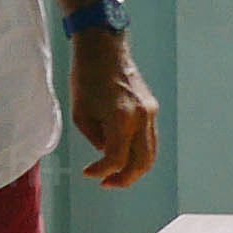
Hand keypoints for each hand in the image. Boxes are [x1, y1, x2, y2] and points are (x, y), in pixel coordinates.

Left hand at [69, 32, 158, 188]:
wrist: (104, 49)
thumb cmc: (86, 77)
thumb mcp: (80, 113)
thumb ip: (95, 138)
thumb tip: (106, 152)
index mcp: (121, 117)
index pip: (116, 158)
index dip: (101, 171)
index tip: (87, 173)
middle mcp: (141, 117)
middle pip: (141, 162)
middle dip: (124, 179)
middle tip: (107, 183)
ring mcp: (150, 112)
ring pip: (151, 154)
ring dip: (135, 170)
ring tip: (116, 175)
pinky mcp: (152, 108)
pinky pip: (151, 140)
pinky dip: (139, 153)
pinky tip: (123, 156)